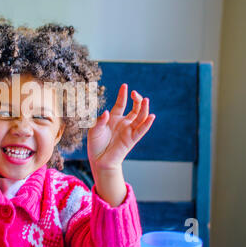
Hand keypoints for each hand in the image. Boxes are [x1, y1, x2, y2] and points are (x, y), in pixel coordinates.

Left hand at [87, 84, 154, 205]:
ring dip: (144, 109)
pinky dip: (147, 123)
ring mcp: (128, 130)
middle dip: (137, 100)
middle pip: (134, 109)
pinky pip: (141, 130)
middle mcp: (123, 123)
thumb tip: (107, 113)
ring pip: (140, 117)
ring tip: (145, 100)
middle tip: (135, 93)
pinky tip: (151, 116)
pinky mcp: (132, 139)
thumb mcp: (94, 130)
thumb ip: (100, 121)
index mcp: (114, 118)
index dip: (123, 95)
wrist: (99, 160)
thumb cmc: (95, 144)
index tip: (125, 85)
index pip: (121, 104)